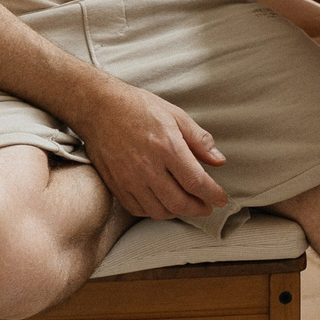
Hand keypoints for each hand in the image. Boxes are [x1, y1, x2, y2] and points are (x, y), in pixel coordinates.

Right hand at [69, 79, 231, 221]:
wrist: (99, 108)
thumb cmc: (138, 108)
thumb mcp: (176, 116)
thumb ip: (199, 140)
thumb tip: (219, 161)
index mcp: (167, 147)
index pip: (196, 182)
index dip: (212, 194)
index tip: (221, 199)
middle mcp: (147, 167)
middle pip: (179, 202)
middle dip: (198, 209)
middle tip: (207, 206)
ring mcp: (129, 179)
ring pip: (159, 211)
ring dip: (177, 212)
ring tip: (186, 205)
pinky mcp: (115, 185)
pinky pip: (137, 209)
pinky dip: (153, 211)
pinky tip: (162, 203)